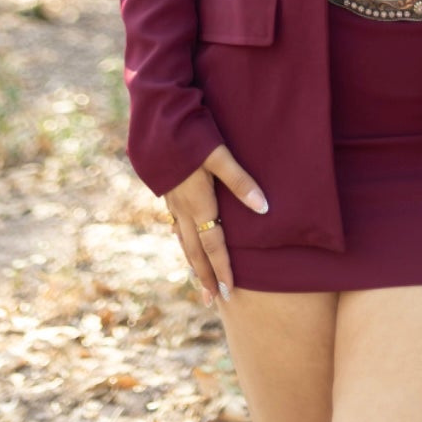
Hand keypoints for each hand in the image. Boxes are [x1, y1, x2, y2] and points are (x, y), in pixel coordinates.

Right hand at [164, 142, 268, 306]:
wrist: (156, 121)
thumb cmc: (190, 135)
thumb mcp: (219, 155)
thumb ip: (240, 181)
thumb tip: (264, 208)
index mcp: (198, 203)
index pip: (213, 245)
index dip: (222, 269)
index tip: (229, 293)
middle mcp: (183, 208)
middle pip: (195, 250)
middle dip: (204, 276)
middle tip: (211, 301)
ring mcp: (172, 201)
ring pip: (183, 240)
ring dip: (192, 262)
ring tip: (198, 280)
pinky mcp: (167, 191)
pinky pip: (176, 225)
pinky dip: (183, 241)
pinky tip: (184, 241)